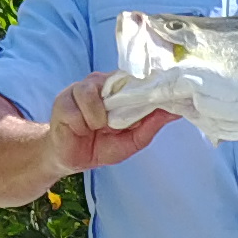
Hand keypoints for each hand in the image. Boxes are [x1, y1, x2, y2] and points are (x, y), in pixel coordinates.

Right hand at [50, 73, 174, 173]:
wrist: (72, 159)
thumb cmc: (101, 146)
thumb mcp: (132, 140)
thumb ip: (151, 125)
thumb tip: (174, 112)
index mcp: (118, 89)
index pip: (134, 78)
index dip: (144, 89)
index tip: (151, 101)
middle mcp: (100, 83)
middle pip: (114, 81)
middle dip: (118, 106)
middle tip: (113, 127)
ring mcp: (79, 89)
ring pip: (90, 93)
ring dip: (96, 119)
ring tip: (95, 129)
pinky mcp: (63, 100)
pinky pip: (76, 111)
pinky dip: (81, 125)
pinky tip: (80, 130)